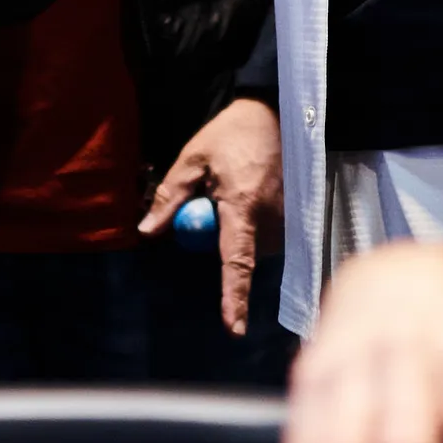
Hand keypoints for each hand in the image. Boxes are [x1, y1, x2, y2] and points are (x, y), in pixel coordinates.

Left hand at [139, 97, 283, 334]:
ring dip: (239, 229)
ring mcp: (287, 217)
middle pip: (240, 254)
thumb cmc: (229, 135)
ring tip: (236, 187)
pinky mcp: (295, 214)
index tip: (234, 330)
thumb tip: (147, 231)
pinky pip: (267, 234)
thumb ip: (170, 197)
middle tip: (210, 197)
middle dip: (220, 238)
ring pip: (254, 245)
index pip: (236, 262)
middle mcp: (270, 218)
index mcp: (242, 206)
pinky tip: (252, 192)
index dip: (234, 297)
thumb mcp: (192, 158)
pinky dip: (254, 223)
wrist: (273, 111)